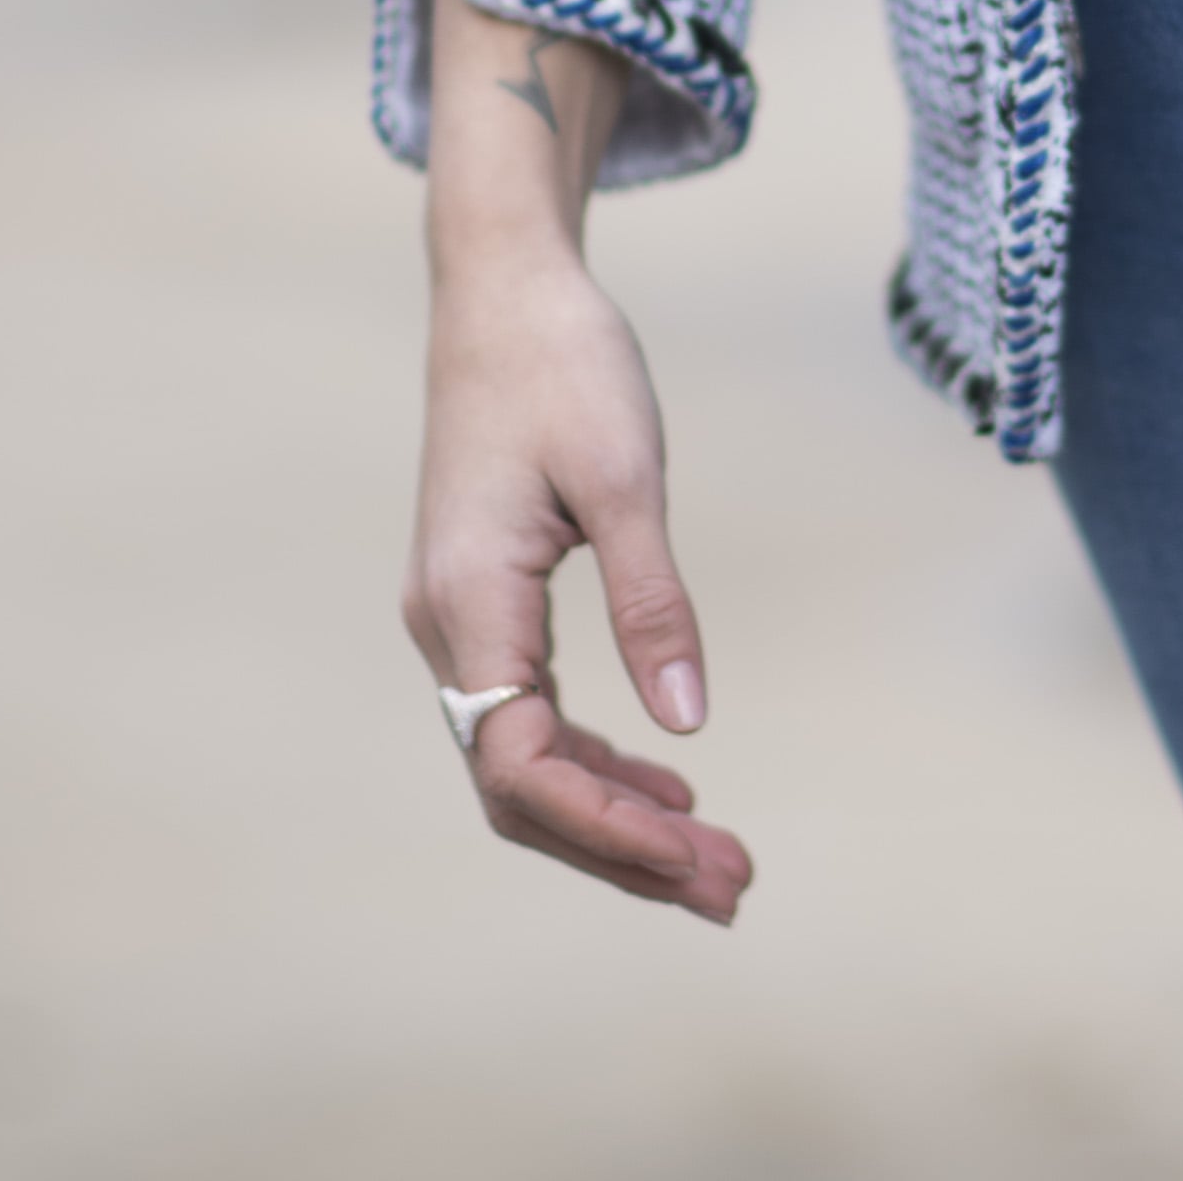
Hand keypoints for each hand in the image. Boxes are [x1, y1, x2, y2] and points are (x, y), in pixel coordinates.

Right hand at [400, 0, 752, 921]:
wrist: (503, 291)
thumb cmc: (566, 365)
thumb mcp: (627, 476)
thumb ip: (655, 600)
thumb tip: (689, 718)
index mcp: (473, 600)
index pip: (519, 761)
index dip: (605, 823)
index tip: (698, 855)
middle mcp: (448, 627)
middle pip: (521, 786)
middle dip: (623, 849)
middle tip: (734, 891)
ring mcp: (460, 620)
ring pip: (524, 763)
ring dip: (614, 819)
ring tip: (716, 861)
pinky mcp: (484, 606)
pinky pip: (528, 719)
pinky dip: (596, 764)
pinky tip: (669, 788)